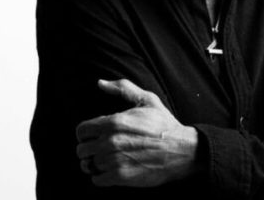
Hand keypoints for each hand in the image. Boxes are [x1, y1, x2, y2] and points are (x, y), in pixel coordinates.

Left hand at [75, 79, 198, 186]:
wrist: (182, 150)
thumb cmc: (164, 124)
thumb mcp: (147, 99)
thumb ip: (122, 88)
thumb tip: (100, 83)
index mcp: (114, 122)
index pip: (81, 131)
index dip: (85, 133)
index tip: (94, 136)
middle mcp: (110, 141)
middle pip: (81, 150)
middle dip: (89, 149)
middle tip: (100, 149)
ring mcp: (115, 160)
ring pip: (88, 165)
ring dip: (94, 163)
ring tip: (105, 160)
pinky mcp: (121, 177)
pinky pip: (97, 180)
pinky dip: (100, 176)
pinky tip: (110, 170)